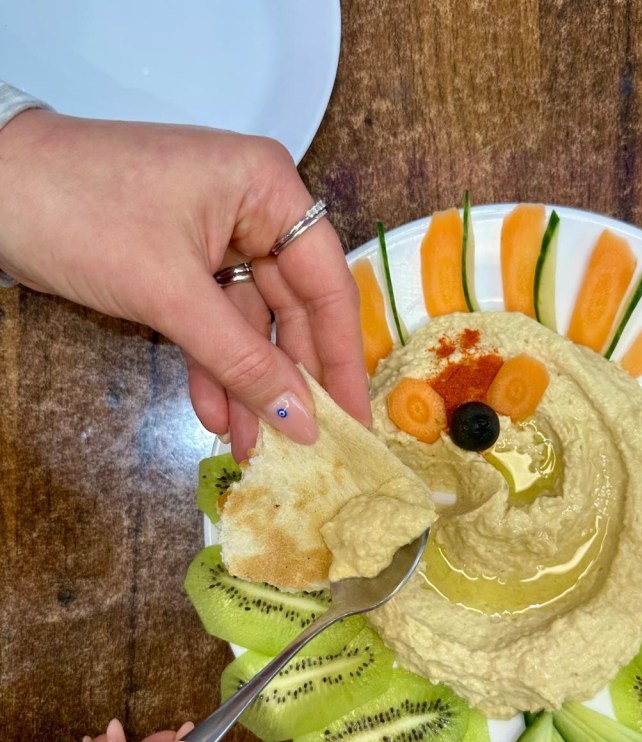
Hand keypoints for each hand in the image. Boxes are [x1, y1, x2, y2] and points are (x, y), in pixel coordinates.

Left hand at [0, 110, 369, 459]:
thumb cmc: (80, 213)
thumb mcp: (170, 293)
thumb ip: (242, 360)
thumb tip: (302, 421)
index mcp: (267, 188)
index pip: (326, 283)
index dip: (341, 358)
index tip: (354, 418)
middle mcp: (253, 210)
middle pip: (292, 311)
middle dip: (289, 381)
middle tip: (304, 446)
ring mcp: (218, 238)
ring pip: (251, 326)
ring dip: (249, 386)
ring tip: (252, 446)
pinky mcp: (183, 265)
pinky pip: (214, 325)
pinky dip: (213, 368)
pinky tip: (213, 414)